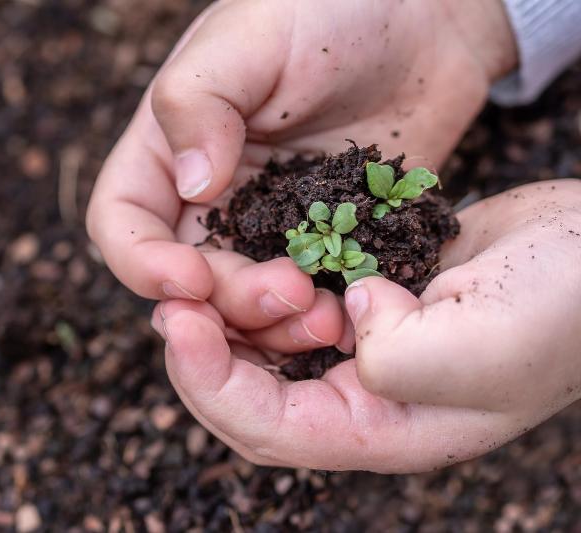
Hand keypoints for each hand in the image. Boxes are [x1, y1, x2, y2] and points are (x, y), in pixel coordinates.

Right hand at [87, 0, 515, 351]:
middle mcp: (212, 197)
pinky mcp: (327, 240)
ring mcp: (271, 224)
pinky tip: (353, 313)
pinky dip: (322, 315)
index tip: (191, 279)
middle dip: (227, 301)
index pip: (122, 223)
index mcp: (170, 149)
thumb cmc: (328, 7)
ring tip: (325, 315)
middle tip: (287, 294)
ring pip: (247, 302)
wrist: (425, 17)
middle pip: (189, 279)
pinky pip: (312, 293)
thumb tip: (190, 187)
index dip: (142, 264)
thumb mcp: (250, 38)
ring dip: (274, 324)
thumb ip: (199, 103)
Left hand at [152, 181, 580, 471]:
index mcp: (385, 430)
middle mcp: (366, 400)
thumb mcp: (477, 348)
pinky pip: (296, 308)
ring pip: (267, 352)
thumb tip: (347, 316)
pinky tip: (249, 261)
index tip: (178, 322)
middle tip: (170, 301)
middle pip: (252, 397)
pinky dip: (265, 290)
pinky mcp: (368, 304)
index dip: (211, 382)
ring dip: (230, 321)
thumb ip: (394, 356)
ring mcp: (365, 351)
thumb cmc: (559, 310)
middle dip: (203, 355)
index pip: (269, 428)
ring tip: (199, 280)